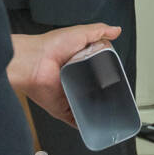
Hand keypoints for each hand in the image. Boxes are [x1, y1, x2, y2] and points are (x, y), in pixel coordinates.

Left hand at [7, 24, 121, 123]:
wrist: (34, 62)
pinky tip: (94, 123)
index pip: (98, 70)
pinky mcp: (62, 109)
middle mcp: (73, 80)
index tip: (118, 76)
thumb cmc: (51, 46)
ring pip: (87, 106)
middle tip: (114, 92)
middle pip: (94, 90)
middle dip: (104, 93)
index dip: (108, 73)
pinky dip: (84, 124)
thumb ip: (100, 31)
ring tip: (110, 110)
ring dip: (96, 109)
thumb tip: (115, 30)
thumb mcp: (81, 33)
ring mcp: (68, 95)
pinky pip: (76, 120)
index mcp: (78, 63)